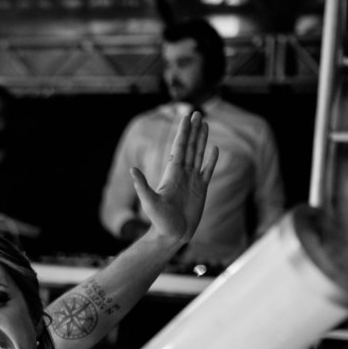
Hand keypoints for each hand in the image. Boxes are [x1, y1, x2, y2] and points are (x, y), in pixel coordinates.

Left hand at [131, 110, 218, 246]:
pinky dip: (212, 159)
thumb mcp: (149, 202)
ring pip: (199, 154)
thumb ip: (142, 185)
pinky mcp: (201, 190)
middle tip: (197, 113)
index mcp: (171, 173)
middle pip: (190, 146)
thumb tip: (132, 170)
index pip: (178, 147)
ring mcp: (193, 180)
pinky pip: (208, 170)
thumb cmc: (159, 221)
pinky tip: (215, 149)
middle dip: (193, 130)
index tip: (186, 117)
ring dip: (202, 139)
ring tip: (205, 124)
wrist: (172, 235)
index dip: (183, 132)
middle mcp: (182, 174)